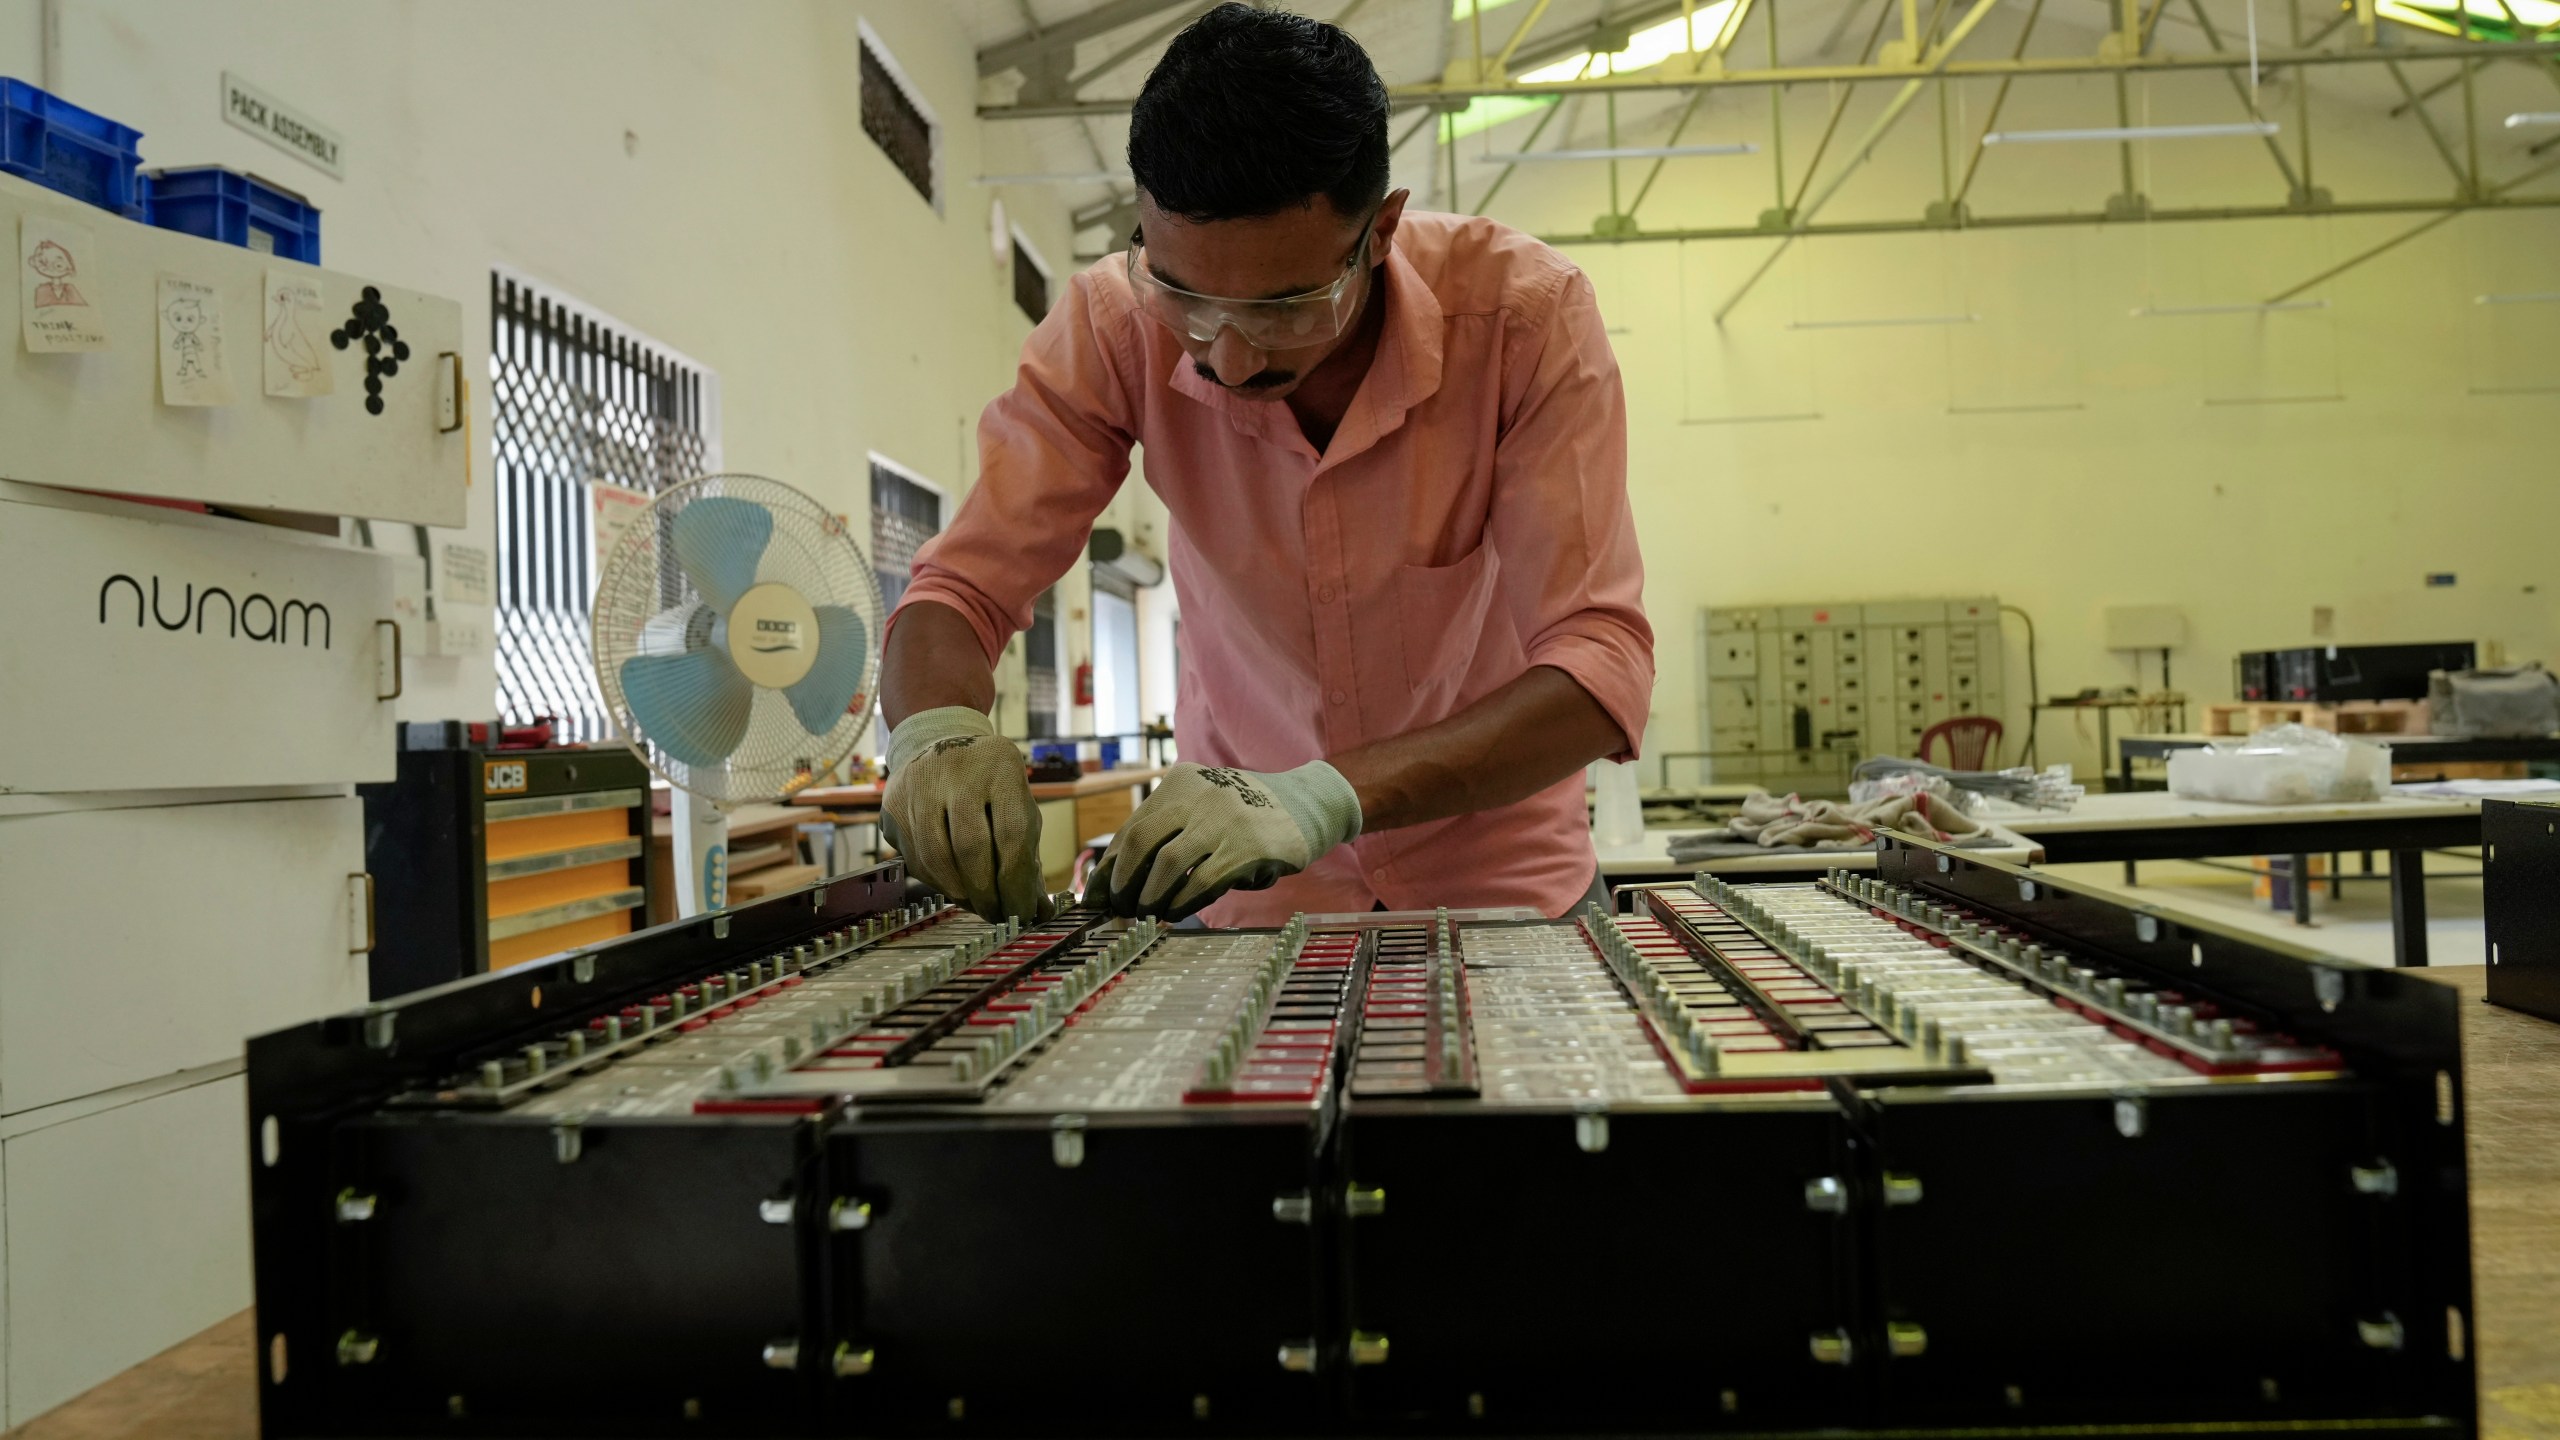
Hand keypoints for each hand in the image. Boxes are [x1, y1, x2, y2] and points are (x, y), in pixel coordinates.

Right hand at [880, 707, 1047, 922]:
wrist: (939, 740)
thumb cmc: (988, 782)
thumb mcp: (1017, 803)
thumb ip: (1027, 855)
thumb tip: (1038, 911)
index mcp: (1000, 765)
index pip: (1011, 834)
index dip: (1016, 882)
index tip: (1022, 911)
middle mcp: (956, 770)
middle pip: (970, 848)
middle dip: (986, 893)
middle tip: (998, 914)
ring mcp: (919, 785)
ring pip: (937, 858)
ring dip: (960, 893)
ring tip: (977, 904)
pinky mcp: (894, 804)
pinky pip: (915, 858)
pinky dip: (937, 881)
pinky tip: (954, 885)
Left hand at [1091, 761, 1361, 920]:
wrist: (1307, 803)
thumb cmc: (1244, 813)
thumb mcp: (1203, 805)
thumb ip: (1167, 831)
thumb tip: (1117, 878)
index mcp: (1180, 783)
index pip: (1132, 827)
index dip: (1109, 866)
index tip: (1097, 894)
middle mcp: (1198, 795)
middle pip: (1140, 842)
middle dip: (1123, 882)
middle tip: (1121, 908)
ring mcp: (1224, 819)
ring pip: (1167, 864)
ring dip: (1150, 896)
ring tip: (1147, 913)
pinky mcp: (1247, 847)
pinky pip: (1202, 881)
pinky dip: (1182, 901)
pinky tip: (1176, 911)